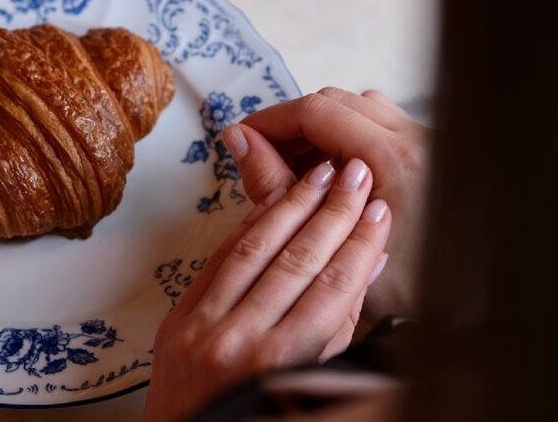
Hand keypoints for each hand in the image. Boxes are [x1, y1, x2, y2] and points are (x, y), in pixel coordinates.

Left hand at [144, 157, 390, 421]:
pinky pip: (218, 258)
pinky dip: (248, 224)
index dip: (360, 246)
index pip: (332, 290)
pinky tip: (274, 199)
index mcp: (278, 366)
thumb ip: (337, 327)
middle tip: (357, 176)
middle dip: (333, 212)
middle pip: (297, 260)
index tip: (380, 215)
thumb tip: (368, 267)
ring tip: (321, 174)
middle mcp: (237, 342)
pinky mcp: (177, 318)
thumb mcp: (310, 383)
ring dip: (293, 204)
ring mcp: (201, 327)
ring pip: (255, 248)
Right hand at [226, 88, 431, 321]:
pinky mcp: (437, 156)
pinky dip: (350, 140)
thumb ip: (276, 190)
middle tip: (262, 160)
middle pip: (335, 102)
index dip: (269, 120)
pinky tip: (334, 182)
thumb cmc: (403, 293)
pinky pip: (383, 126)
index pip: (315, 111)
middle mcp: (419, 140)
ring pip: (359, 110)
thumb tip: (239, 142)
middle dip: (291, 126)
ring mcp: (432, 145)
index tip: (241, 138)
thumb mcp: (325, 246)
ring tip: (298, 174)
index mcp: (395, 160)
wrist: (469, 313)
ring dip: (321, 132)